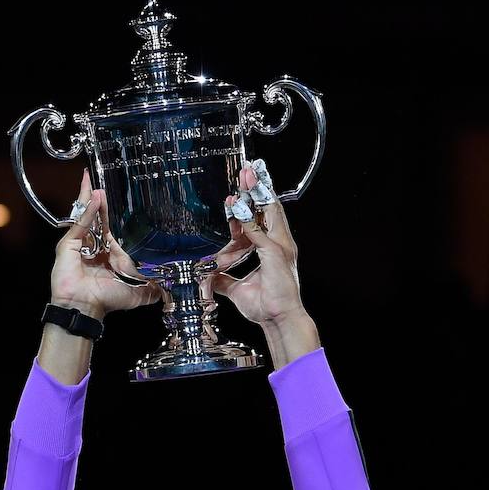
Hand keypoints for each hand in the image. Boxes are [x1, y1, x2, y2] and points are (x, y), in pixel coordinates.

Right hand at [50, 171, 160, 320]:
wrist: (86, 307)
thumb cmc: (106, 300)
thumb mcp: (137, 293)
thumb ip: (153, 288)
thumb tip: (170, 285)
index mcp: (106, 253)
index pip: (108, 227)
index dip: (109, 212)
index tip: (115, 196)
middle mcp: (92, 246)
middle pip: (94, 216)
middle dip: (96, 198)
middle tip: (100, 180)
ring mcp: (79, 244)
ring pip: (85, 215)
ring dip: (90, 198)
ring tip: (94, 181)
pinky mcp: (69, 244)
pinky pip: (81, 225)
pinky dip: (89, 212)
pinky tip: (96, 198)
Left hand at [207, 164, 308, 327]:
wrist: (279, 319)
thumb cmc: (266, 306)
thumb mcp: (237, 289)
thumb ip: (224, 279)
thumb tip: (209, 275)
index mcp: (273, 249)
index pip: (262, 219)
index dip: (249, 204)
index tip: (236, 194)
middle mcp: (279, 243)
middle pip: (268, 207)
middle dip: (258, 187)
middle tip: (247, 170)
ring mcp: (279, 246)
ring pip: (268, 211)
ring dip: (256, 192)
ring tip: (247, 175)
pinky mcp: (274, 253)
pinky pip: (257, 232)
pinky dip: (246, 220)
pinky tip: (236, 209)